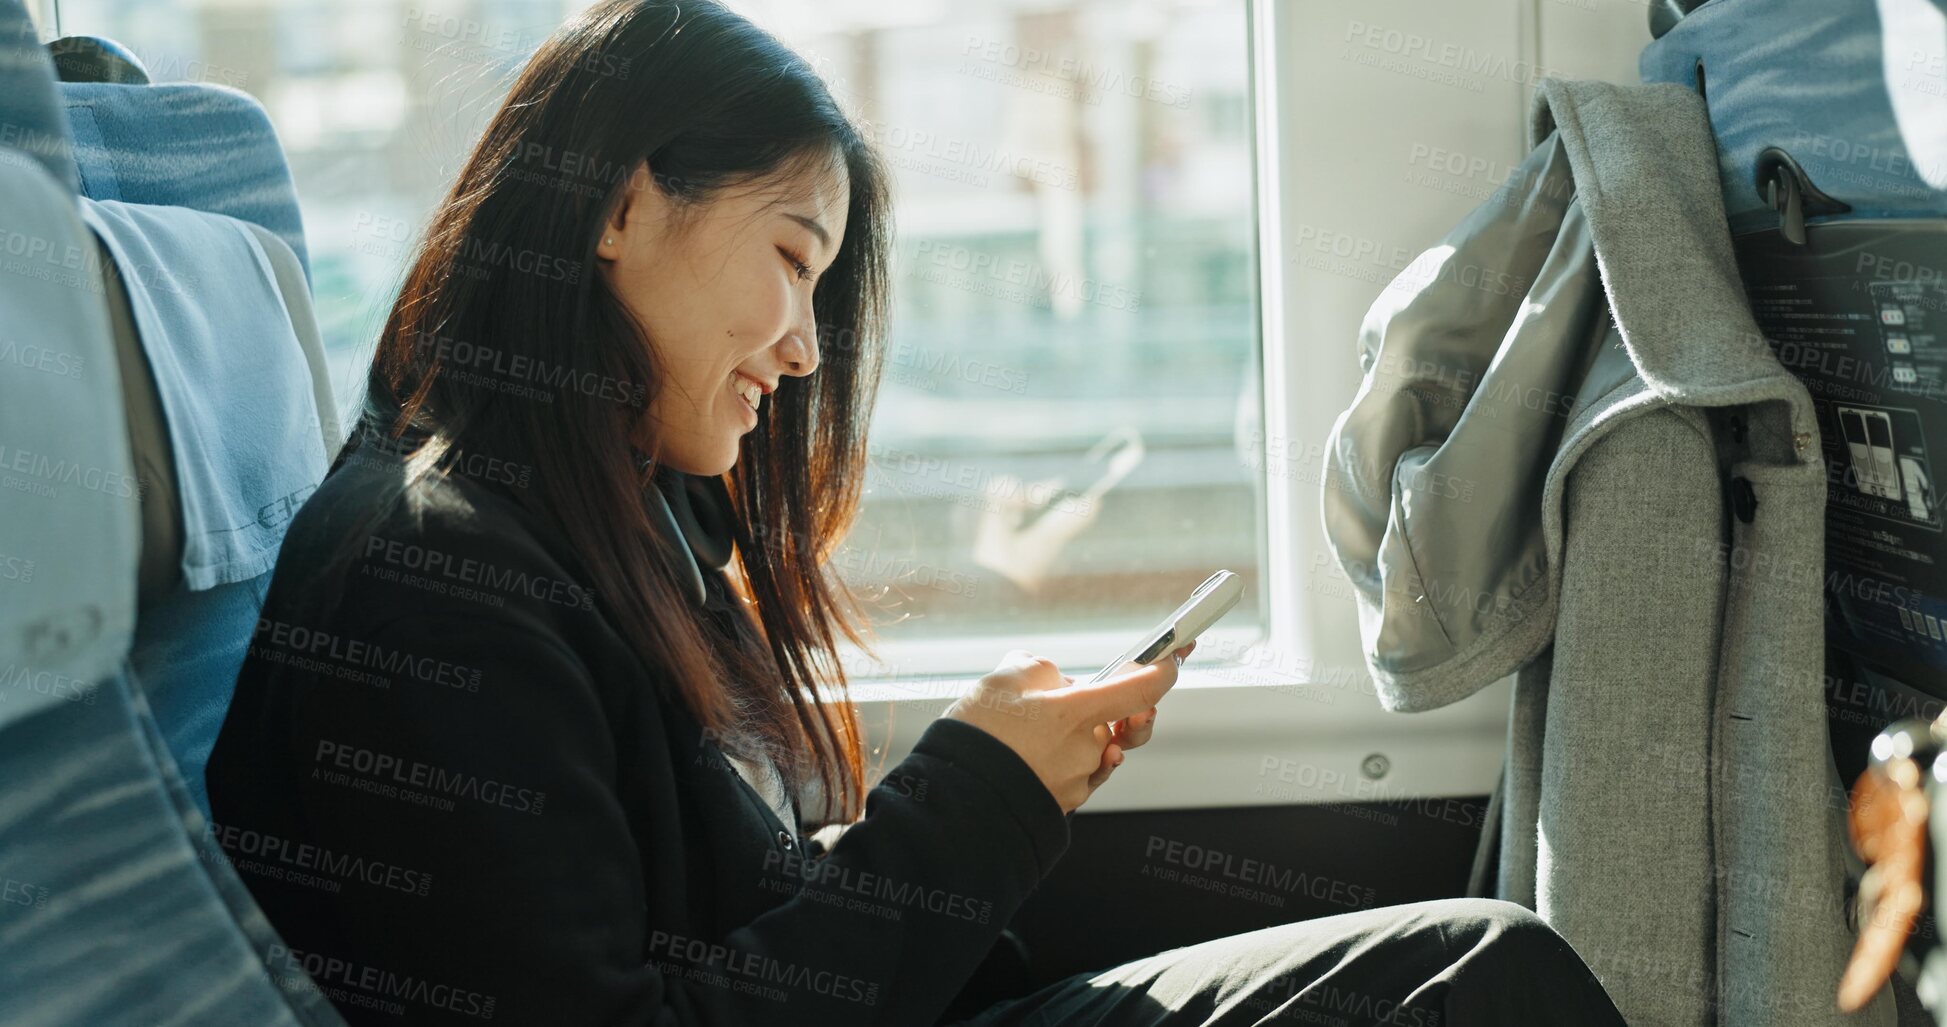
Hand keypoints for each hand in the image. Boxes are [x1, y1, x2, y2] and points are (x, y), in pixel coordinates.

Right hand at [944, 649, 1181, 812]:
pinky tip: (1030, 752)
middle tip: (1045, 702)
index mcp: (1079, 712)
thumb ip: (1044, 669)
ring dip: (1068, 735)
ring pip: (1092, 747)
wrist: (956, 794)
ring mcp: (1080, 778)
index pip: (1143, 690)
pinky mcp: (1066, 801)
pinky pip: (1077, 771)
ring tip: (1023, 731)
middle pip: (1110, 719)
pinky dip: (1060, 758)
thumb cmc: (979, 734)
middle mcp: (1089, 748)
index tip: (1175, 659)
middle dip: (1086, 709)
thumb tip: (1057, 682)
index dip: (1164, 671)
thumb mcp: (1005, 676)